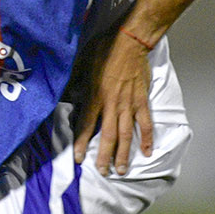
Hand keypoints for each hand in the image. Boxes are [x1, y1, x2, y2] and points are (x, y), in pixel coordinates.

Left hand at [72, 28, 152, 175]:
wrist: (130, 42)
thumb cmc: (104, 50)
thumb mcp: (82, 65)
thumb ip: (75, 83)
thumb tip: (67, 95)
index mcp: (95, 97)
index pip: (87, 125)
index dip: (82, 143)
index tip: (79, 158)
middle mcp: (112, 105)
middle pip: (108, 136)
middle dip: (105, 156)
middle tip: (103, 172)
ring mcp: (129, 104)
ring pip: (126, 134)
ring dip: (124, 154)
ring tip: (121, 170)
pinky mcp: (142, 101)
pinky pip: (146, 122)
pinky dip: (147, 138)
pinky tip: (147, 151)